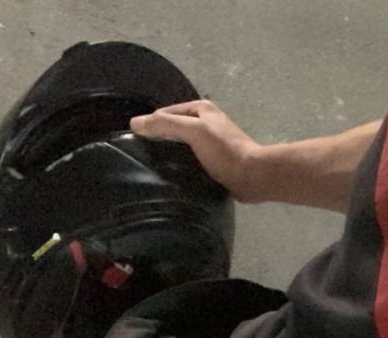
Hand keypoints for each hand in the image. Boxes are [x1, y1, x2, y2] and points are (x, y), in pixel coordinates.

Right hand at [130, 100, 265, 202]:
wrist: (253, 177)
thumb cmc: (224, 151)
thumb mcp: (194, 131)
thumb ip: (165, 125)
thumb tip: (135, 123)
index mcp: (202, 109)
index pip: (166, 113)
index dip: (151, 125)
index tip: (135, 143)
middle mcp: (207, 122)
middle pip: (174, 129)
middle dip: (160, 140)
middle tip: (143, 158)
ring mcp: (212, 143)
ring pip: (183, 146)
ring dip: (171, 156)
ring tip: (154, 170)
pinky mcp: (216, 162)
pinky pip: (192, 161)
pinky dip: (182, 167)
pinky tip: (173, 178)